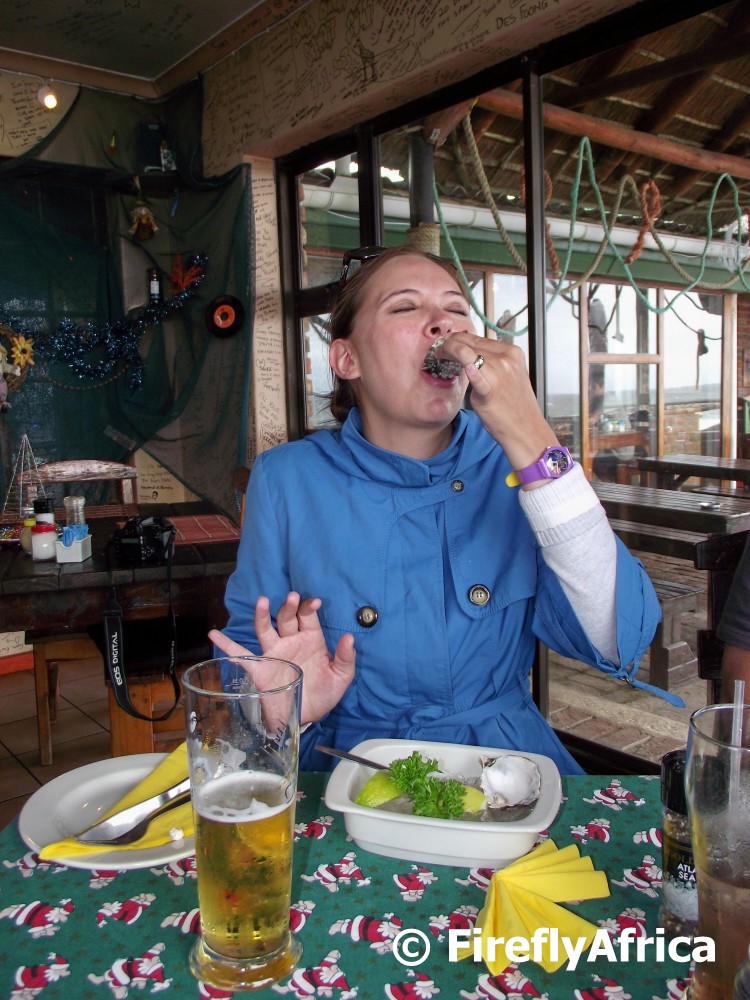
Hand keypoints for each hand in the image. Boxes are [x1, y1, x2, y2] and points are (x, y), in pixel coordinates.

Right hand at [209, 592, 355, 725]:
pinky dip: (227, 645)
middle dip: (289, 607)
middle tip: (293, 597)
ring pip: (266, 629)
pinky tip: (214, 634)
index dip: (310, 608)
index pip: (308, 617)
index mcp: (311, 640)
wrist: (306, 717)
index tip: (314, 602)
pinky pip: (242, 655)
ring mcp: (274, 653)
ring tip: (263, 601)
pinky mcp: (260, 669)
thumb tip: (350, 638)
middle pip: (287, 618)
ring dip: (263, 615)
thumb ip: (345, 658)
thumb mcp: (341, 677)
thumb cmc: (324, 693)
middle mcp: (290, 641)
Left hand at [439, 330, 559, 473]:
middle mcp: (507, 359)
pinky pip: (475, 375)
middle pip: (470, 342)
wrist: (526, 430)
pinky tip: (460, 368)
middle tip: (438, 351)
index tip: (446, 344)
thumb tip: (468, 354)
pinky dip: (466, 369)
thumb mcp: (507, 376)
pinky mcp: (491, 391)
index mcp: (512, 352)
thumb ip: (490, 363)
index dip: (457, 339)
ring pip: (466, 353)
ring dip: (448, 353)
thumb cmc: (514, 407)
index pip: (477, 338)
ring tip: (439, 358)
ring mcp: (500, 373)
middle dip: (449, 343)